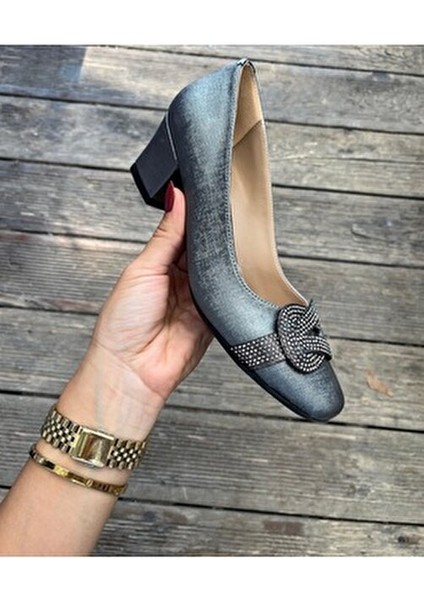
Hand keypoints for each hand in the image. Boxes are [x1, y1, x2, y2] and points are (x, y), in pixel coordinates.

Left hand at [58, 185, 212, 440]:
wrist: (133, 370)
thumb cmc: (123, 323)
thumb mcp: (143, 269)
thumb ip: (166, 235)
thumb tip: (176, 195)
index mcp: (159, 263)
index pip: (183, 230)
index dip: (195, 213)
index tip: (208, 192)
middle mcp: (180, 278)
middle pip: (204, 247)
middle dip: (213, 233)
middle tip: (225, 213)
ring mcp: (199, 296)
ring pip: (219, 267)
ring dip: (223, 257)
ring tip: (227, 242)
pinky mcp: (214, 314)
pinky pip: (228, 292)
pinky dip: (231, 281)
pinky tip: (233, 268)